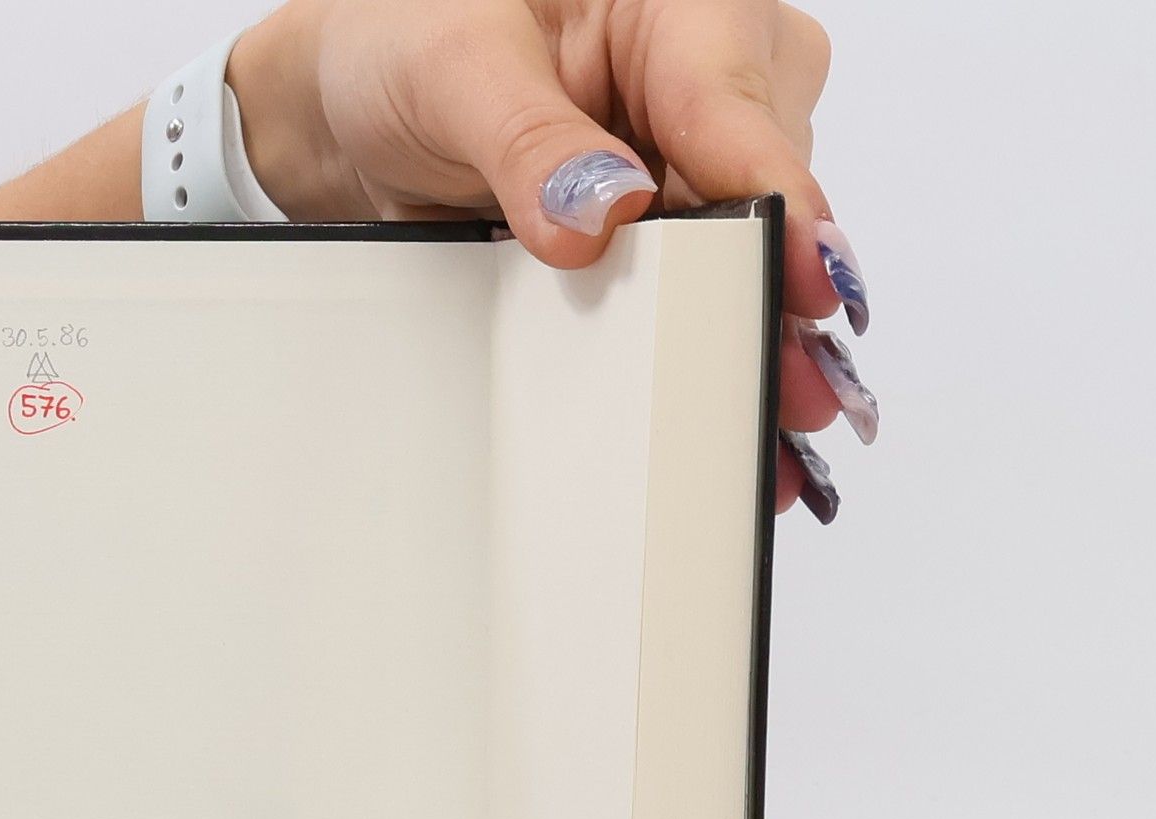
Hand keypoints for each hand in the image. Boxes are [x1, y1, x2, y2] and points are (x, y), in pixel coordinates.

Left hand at [231, 0, 869, 518]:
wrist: (349, 109)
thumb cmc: (400, 46)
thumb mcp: (452, 75)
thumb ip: (532, 142)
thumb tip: (605, 213)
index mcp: (672, 4)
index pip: (739, 107)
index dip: (781, 199)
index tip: (807, 278)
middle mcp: (700, 76)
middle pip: (765, 195)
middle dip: (774, 298)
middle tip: (794, 395)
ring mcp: (689, 160)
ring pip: (746, 256)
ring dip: (748, 345)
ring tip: (762, 439)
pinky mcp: (663, 231)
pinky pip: (699, 294)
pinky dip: (703, 358)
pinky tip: (731, 423)